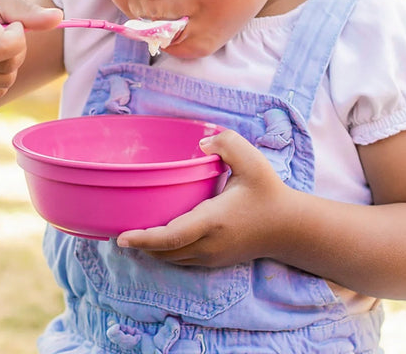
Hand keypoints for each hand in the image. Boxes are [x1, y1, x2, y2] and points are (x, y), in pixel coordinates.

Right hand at [0, 0, 62, 98]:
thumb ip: (30, 11)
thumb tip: (59, 18)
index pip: (1, 48)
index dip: (18, 37)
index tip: (13, 23)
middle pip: (7, 66)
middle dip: (18, 51)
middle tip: (5, 33)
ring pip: (4, 82)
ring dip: (11, 66)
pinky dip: (1, 78)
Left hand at [116, 129, 290, 266]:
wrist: (289, 227)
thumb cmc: (268, 192)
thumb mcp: (252, 160)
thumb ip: (226, 143)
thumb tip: (201, 144)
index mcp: (213, 220)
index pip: (171, 236)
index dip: (144, 239)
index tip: (121, 237)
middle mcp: (208, 244)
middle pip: (163, 251)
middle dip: (139, 245)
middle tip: (116, 229)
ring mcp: (211, 256)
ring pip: (171, 258)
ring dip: (150, 249)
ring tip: (131, 233)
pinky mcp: (214, 260)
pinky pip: (182, 259)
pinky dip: (165, 251)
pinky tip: (157, 237)